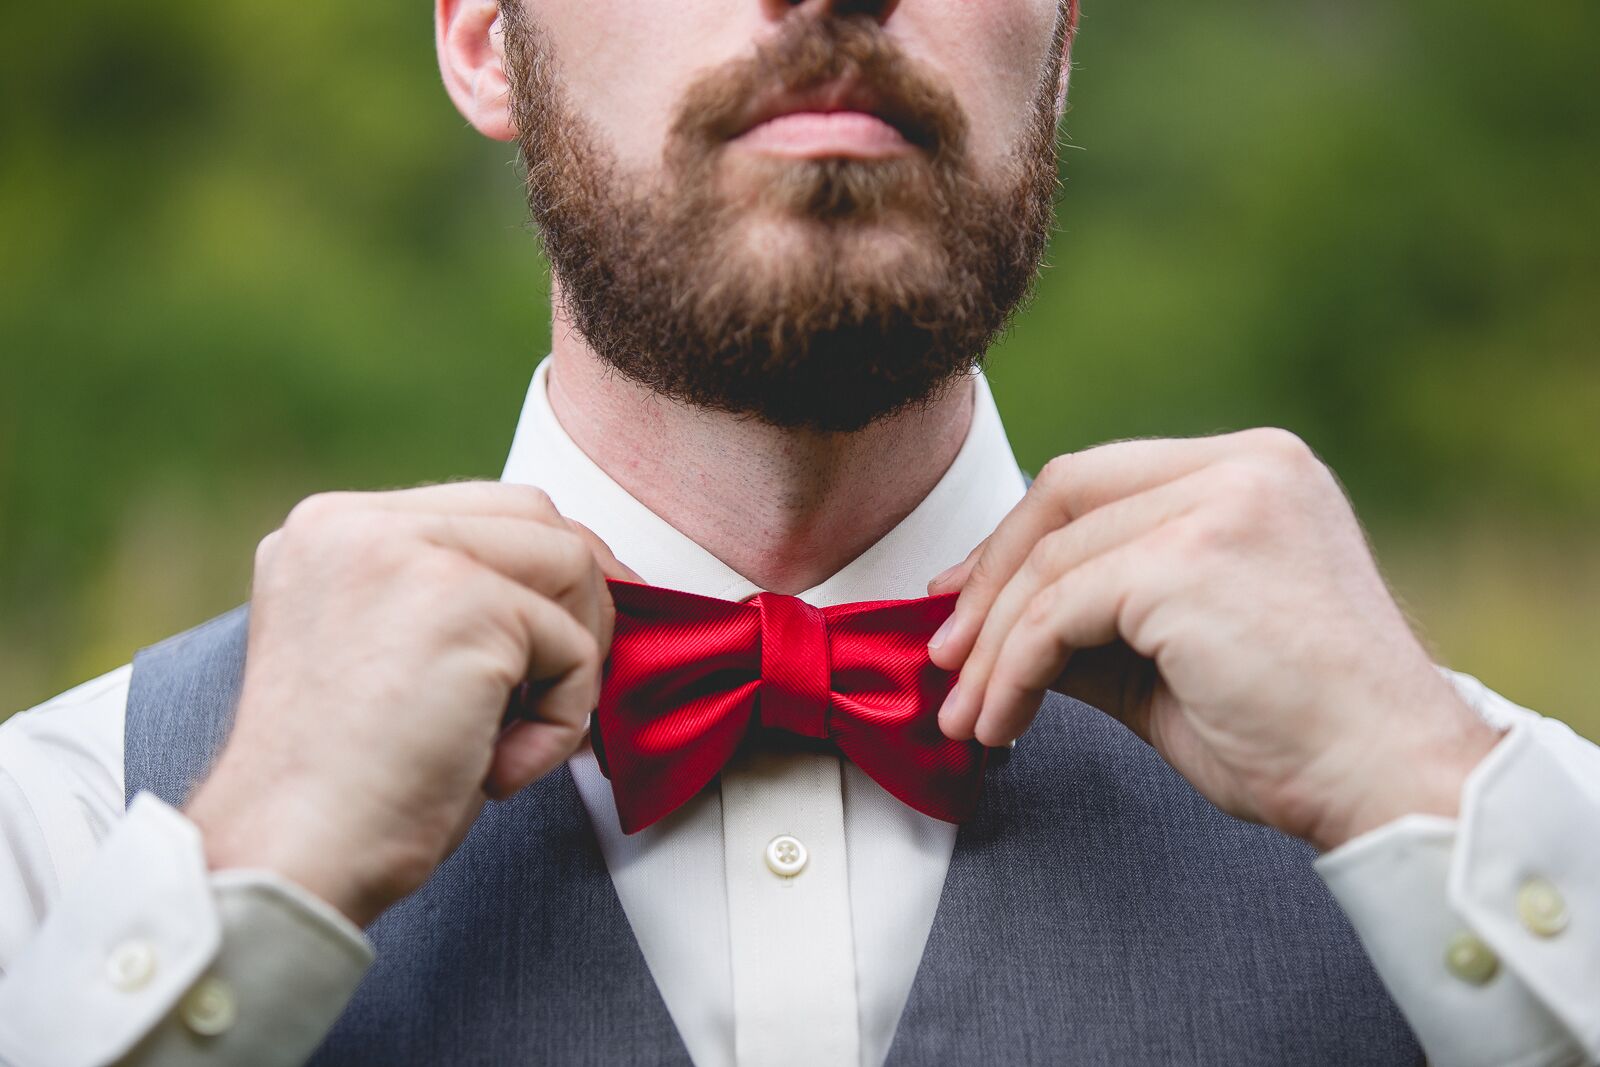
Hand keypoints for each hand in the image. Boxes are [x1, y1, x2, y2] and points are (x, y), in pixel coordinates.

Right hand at [185, 482, 638, 925]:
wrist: (293, 858)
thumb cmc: (345, 791)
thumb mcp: (380, 657)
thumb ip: (443, 600)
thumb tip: (567, 588)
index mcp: (328, 532)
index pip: (477, 509)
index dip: (545, 566)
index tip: (583, 623)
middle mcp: (356, 523)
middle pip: (533, 514)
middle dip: (586, 593)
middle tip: (592, 672)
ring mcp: (410, 553)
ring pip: (570, 565)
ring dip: (576, 661)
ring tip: (519, 739)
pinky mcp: (467, 604)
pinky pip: (574, 647)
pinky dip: (561, 721)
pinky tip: (497, 771)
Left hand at [928, 429, 1501, 850]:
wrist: (1394, 785)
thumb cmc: (1301, 732)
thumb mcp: (1176, 654)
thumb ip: (1094, 620)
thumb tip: (991, 625)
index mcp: (1254, 468)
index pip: (1097, 480)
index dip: (1016, 539)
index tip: (964, 600)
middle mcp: (1243, 465)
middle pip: (1062, 496)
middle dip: (987, 582)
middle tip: (945, 654)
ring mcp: (1219, 505)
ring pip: (1052, 562)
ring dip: (990, 646)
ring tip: (966, 713)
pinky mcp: (1188, 563)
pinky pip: (1058, 614)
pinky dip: (1012, 670)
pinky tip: (1001, 721)